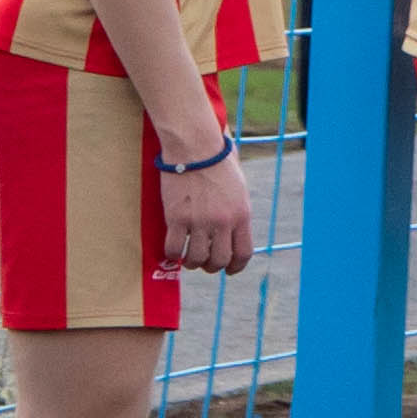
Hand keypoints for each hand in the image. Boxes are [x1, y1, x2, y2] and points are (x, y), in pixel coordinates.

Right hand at [158, 141, 263, 274]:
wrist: (195, 147)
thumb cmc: (217, 162)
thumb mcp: (239, 187)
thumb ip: (237, 210)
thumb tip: (235, 228)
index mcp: (242, 214)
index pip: (243, 252)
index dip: (236, 267)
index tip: (229, 270)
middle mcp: (223, 221)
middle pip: (220, 260)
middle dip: (212, 267)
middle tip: (204, 263)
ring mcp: (199, 221)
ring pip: (196, 258)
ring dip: (192, 263)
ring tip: (188, 258)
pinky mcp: (177, 218)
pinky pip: (174, 248)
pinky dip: (172, 254)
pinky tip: (172, 251)